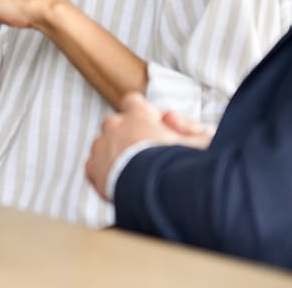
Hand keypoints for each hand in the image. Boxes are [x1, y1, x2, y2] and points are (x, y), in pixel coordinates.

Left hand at [85, 93, 210, 199]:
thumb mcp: (200, 145)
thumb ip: (194, 130)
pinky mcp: (92, 168)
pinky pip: (97, 166)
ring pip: (106, 145)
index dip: (142, 113)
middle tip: (148, 156)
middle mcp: (114, 125)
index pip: (133, 101)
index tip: (152, 127)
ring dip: (118, 155)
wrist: (155, 191)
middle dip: (130, 136)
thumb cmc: (180, 165)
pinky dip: (108, 173)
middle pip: (119, 125)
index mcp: (138, 114)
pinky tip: (124, 184)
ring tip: (137, 173)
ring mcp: (100, 145)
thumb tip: (170, 118)